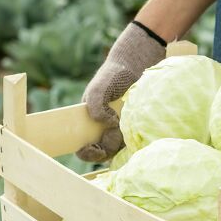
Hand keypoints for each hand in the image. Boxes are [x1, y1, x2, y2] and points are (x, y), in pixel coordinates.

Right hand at [76, 22, 165, 161]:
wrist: (135, 67)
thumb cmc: (112, 77)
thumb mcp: (98, 89)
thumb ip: (96, 106)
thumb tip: (109, 124)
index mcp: (89, 124)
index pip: (83, 149)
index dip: (87, 153)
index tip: (94, 149)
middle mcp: (104, 131)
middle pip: (103, 153)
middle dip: (105, 148)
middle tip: (112, 133)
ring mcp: (121, 131)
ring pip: (119, 150)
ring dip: (119, 143)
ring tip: (121, 124)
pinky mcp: (137, 130)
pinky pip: (134, 143)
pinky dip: (134, 141)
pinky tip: (135, 128)